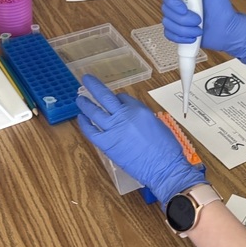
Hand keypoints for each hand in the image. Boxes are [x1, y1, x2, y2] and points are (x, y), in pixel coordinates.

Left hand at [77, 76, 203, 205]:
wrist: (163, 167)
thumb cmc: (166, 148)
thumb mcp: (157, 123)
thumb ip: (141, 116)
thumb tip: (131, 116)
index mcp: (139, 109)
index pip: (123, 98)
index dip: (117, 98)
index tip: (115, 101)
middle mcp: (124, 116)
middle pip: (105, 96)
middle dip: (94, 86)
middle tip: (87, 79)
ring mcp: (114, 129)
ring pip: (94, 111)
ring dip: (85, 104)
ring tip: (79, 99)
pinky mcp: (107, 144)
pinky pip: (91, 131)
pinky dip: (84, 124)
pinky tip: (81, 118)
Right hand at [160, 0, 245, 63]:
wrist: (227, 30)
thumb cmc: (221, 6)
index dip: (171, 0)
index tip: (182, 7)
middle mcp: (177, 2)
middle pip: (166, 8)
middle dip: (183, 18)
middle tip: (198, 19)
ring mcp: (176, 17)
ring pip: (167, 23)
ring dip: (185, 29)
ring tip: (199, 29)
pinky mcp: (177, 31)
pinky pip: (169, 34)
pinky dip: (181, 37)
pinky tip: (193, 36)